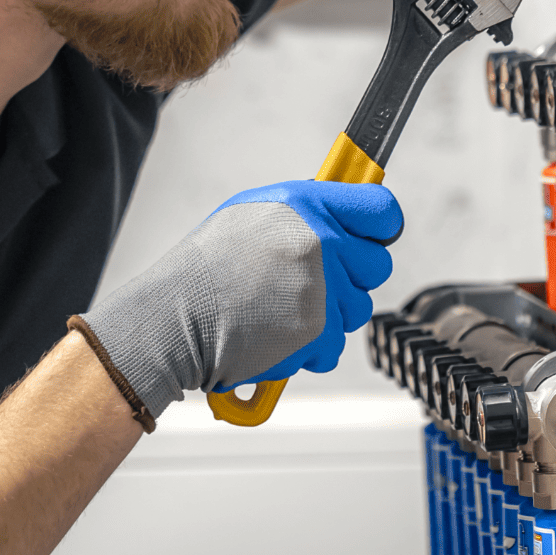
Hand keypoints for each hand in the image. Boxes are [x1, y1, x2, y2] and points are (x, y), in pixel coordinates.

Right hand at [75, 181, 402, 419]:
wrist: (174, 319)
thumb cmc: (205, 269)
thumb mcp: (252, 214)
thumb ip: (304, 214)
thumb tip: (342, 218)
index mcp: (306, 204)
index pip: (381, 209)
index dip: (379, 227)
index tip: (370, 238)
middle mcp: (321, 242)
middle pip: (377, 265)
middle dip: (352, 278)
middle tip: (311, 284)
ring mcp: (322, 289)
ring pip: (358, 309)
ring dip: (329, 316)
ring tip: (281, 310)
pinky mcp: (317, 333)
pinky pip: (337, 346)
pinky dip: (312, 349)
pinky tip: (277, 335)